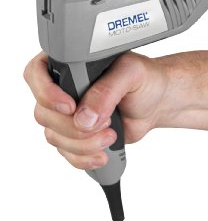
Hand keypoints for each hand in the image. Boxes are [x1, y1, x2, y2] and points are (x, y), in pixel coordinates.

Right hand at [23, 52, 169, 169]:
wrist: (157, 101)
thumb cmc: (145, 79)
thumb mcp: (132, 73)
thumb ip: (108, 90)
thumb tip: (85, 117)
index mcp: (71, 63)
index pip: (37, 73)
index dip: (46, 93)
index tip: (71, 106)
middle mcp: (64, 87)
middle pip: (44, 112)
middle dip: (74, 125)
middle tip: (105, 121)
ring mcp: (68, 113)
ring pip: (54, 136)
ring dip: (83, 143)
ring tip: (111, 135)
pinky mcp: (76, 134)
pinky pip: (66, 152)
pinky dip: (83, 157)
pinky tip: (102, 154)